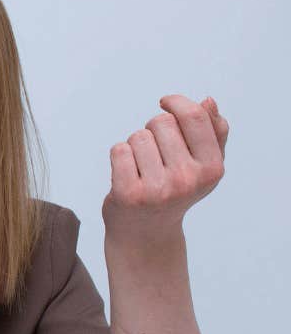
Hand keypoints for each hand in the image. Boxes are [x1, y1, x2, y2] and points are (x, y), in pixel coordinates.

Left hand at [103, 95, 227, 242]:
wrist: (146, 231)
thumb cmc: (177, 188)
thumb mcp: (204, 163)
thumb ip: (213, 131)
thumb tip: (208, 101)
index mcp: (212, 169)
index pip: (194, 117)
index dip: (177, 102)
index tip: (165, 102)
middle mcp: (187, 180)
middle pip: (161, 122)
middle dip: (154, 129)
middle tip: (156, 154)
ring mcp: (158, 189)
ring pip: (138, 136)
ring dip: (136, 145)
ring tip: (143, 167)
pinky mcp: (128, 194)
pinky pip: (119, 150)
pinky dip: (120, 156)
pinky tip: (128, 174)